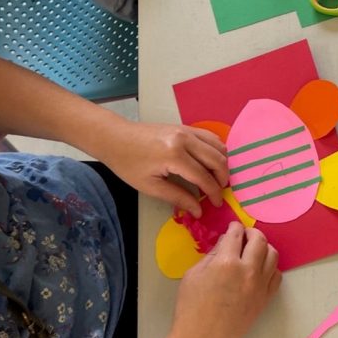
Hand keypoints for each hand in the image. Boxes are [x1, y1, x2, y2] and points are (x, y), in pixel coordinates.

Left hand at [98, 119, 228, 217]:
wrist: (115, 137)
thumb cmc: (128, 163)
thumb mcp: (149, 186)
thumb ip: (177, 197)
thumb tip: (198, 210)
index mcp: (174, 156)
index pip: (204, 177)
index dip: (213, 193)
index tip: (216, 204)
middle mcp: (185, 140)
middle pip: (217, 160)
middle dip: (223, 179)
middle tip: (219, 192)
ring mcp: (187, 130)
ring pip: (218, 147)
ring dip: (222, 164)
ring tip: (217, 178)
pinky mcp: (186, 127)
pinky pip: (211, 137)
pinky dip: (217, 150)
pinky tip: (212, 162)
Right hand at [168, 223, 280, 337]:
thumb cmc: (190, 308)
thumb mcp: (193, 274)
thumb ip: (212, 255)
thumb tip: (225, 243)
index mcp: (227, 263)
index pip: (236, 234)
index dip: (234, 227)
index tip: (233, 227)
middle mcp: (248, 271)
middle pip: (259, 240)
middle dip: (252, 233)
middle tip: (244, 235)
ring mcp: (260, 286)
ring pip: (272, 255)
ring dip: (263, 248)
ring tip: (253, 250)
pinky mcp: (265, 299)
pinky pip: (276, 275)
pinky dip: (270, 267)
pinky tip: (260, 268)